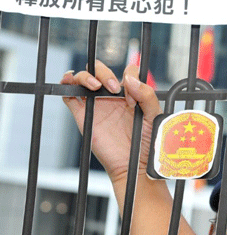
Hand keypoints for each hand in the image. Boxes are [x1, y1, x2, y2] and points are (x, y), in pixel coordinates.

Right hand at [60, 60, 161, 182]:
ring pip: (83, 79)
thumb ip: (147, 95)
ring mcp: (96, 105)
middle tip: (114, 89)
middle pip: (100, 70)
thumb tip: (129, 79)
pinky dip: (66, 85)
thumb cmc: (146, 142)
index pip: (125, 72)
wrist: (133, 164)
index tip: (133, 99)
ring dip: (85, 76)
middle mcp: (111, 97)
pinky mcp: (83, 116)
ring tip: (94, 86)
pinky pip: (69, 97)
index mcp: (129, 94)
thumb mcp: (153, 115)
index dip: (129, 77)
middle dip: (104, 72)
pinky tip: (70, 82)